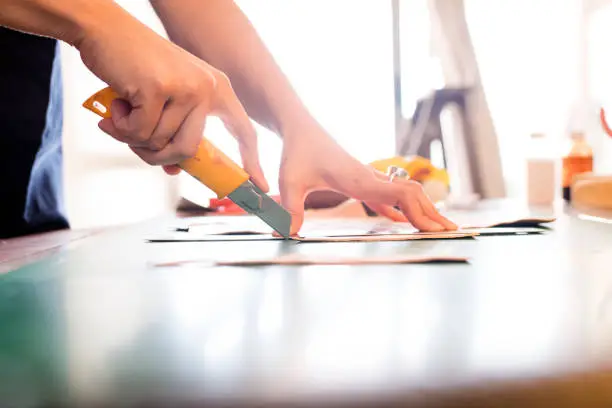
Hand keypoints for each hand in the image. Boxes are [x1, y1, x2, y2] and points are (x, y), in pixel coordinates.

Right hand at [76, 8, 267, 189]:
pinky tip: (115, 106)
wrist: (105, 29)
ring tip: (121, 114)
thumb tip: (175, 170)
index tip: (261, 186)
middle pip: (189, 151)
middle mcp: (208, 88)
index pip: (245, 131)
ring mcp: (187, 88)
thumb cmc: (136, 67)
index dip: (252, 161)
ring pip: (160, 144)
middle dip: (157, 156)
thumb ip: (175, 131)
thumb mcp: (168, 100)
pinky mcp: (159, 89)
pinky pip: (139, 133)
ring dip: (132, 137)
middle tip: (134, 143)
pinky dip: (121, 127)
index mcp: (218, 90)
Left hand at [278, 122, 457, 234]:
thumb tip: (287, 235)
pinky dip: (400, 208)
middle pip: (412, 195)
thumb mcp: (290, 182)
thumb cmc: (296, 152)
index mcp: (360, 180)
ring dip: (422, 209)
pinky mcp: (361, 179)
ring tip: (439, 226)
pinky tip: (402, 221)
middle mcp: (370, 178)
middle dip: (432, 213)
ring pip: (405, 193)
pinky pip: (387, 196)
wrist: (300, 127)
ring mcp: (368, 178)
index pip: (401, 195)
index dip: (420, 212)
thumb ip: (290, 209)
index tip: (436, 229)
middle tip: (453, 232)